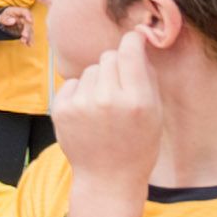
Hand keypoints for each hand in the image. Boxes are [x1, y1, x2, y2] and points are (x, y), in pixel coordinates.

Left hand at [50, 33, 161, 190]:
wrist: (107, 177)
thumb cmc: (137, 145)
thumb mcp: (155, 114)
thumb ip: (147, 78)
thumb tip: (136, 44)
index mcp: (137, 100)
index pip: (129, 52)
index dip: (132, 41)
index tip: (134, 38)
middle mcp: (108, 100)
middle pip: (108, 58)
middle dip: (116, 67)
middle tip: (120, 88)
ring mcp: (82, 104)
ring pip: (90, 70)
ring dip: (97, 81)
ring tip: (103, 106)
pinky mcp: (61, 109)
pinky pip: (73, 83)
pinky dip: (80, 92)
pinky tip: (88, 112)